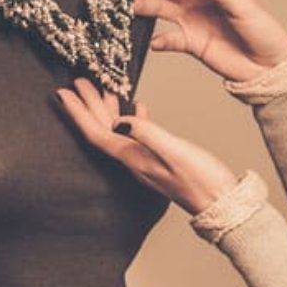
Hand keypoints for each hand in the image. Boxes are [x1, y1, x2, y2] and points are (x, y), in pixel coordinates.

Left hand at [55, 78, 238, 214]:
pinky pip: (137, 135)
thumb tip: (120, 120)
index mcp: (134, 158)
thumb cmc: (204, 180)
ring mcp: (146, 161)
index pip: (97, 133)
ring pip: (119, 131)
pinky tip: (136, 108)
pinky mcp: (160, 161)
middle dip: (88, 105)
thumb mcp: (175, 151)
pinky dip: (132, 118)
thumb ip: (148, 134)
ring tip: (101, 88)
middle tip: (77, 81)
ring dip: (107, 109)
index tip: (63, 93)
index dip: (78, 112)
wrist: (223, 204)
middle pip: (103, 130)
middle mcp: (135, 161)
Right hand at [129, 0, 286, 83]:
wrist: (269, 66)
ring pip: (161, 8)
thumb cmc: (263, 32)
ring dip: (144, 6)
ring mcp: (193, 21)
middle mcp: (199, 0)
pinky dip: (159, 40)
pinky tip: (152, 42)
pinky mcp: (191, 43)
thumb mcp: (243, 5)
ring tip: (126, 7)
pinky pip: (169, 39)